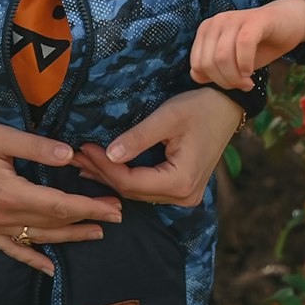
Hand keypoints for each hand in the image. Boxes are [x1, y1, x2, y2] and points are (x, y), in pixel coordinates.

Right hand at [0, 113, 122, 275]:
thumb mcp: (1, 135)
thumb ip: (36, 146)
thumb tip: (70, 155)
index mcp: (9, 193)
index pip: (59, 205)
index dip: (89, 206)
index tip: (114, 205)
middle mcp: (2, 217)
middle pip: (53, 224)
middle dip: (88, 220)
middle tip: (117, 216)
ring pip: (38, 237)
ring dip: (69, 238)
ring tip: (96, 234)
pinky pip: (13, 249)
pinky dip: (33, 259)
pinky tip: (50, 268)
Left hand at [72, 87, 243, 207]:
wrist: (227, 107)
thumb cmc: (200, 108)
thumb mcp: (167, 117)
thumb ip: (138, 138)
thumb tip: (109, 155)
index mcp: (181, 182)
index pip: (131, 183)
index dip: (104, 168)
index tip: (83, 149)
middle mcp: (183, 197)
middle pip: (133, 191)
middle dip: (103, 173)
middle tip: (77, 156)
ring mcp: (184, 196)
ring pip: (138, 192)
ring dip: (112, 176)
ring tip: (85, 161)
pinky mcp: (182, 188)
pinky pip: (148, 187)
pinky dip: (127, 176)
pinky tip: (107, 166)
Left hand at [190, 0, 304, 88]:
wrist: (286, 24)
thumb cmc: (257, 45)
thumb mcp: (231, 60)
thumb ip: (212, 67)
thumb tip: (195, 75)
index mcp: (206, 30)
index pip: (198, 64)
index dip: (214, 81)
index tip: (232, 86)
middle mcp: (217, 21)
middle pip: (209, 62)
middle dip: (226, 81)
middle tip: (243, 86)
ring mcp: (235, 18)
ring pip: (223, 56)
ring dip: (236, 77)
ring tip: (249, 83)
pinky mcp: (255, 20)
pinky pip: (243, 44)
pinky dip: (245, 63)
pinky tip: (251, 72)